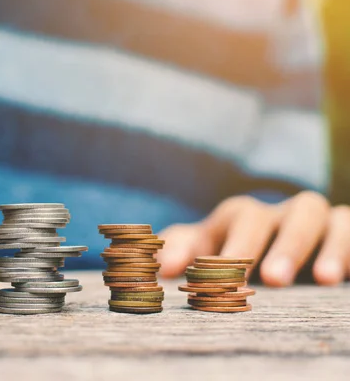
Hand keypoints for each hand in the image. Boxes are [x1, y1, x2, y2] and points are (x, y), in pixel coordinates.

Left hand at [158, 191, 348, 285]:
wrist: (280, 264)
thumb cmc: (233, 259)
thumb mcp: (204, 253)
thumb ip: (182, 253)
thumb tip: (162, 268)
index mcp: (239, 219)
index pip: (230, 219)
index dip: (221, 242)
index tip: (198, 273)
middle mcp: (276, 215)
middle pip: (270, 214)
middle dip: (267, 244)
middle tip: (268, 279)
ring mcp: (312, 223)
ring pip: (315, 213)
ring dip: (319, 242)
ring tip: (324, 280)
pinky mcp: (343, 234)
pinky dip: (349, 247)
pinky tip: (343, 278)